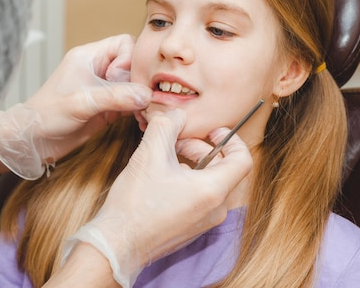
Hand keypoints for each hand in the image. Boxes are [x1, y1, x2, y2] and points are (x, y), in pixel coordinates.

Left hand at [0, 34, 151, 179]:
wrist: (33, 141)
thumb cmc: (46, 115)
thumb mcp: (82, 102)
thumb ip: (115, 96)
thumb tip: (145, 95)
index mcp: (89, 56)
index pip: (124, 43)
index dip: (130, 59)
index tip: (121, 79)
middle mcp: (99, 69)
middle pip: (133, 63)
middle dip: (140, 79)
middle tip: (141, 97)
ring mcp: (104, 89)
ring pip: (135, 84)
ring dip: (142, 96)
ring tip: (143, 110)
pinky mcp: (108, 108)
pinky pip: (131, 103)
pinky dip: (138, 110)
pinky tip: (140, 119)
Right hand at [62, 109, 252, 286]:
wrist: (116, 244)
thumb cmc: (135, 204)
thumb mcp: (150, 154)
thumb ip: (167, 126)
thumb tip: (177, 114)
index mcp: (213, 190)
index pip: (243, 160)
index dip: (231, 140)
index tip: (213, 131)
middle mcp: (215, 209)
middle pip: (223, 169)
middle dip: (201, 148)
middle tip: (177, 141)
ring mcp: (204, 221)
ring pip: (209, 182)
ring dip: (192, 163)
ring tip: (165, 156)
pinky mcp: (191, 228)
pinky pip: (199, 197)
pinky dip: (186, 181)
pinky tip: (161, 177)